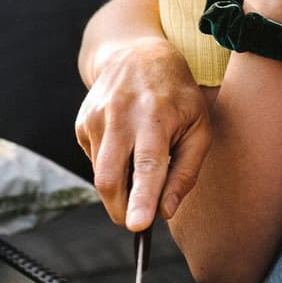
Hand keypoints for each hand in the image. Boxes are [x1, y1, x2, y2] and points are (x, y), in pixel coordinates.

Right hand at [75, 35, 210, 230]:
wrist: (136, 56)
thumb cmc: (177, 96)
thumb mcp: (199, 127)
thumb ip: (186, 172)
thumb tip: (166, 212)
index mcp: (156, 116)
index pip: (148, 165)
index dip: (142, 199)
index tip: (138, 226)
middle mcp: (121, 116)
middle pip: (110, 178)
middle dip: (120, 209)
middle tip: (136, 221)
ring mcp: (96, 118)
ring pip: (100, 175)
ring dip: (119, 187)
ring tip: (140, 166)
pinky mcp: (82, 123)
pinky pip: (94, 161)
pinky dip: (111, 167)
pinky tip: (125, 145)